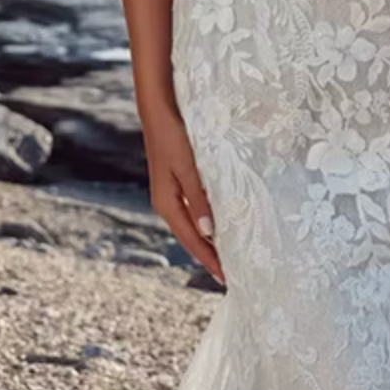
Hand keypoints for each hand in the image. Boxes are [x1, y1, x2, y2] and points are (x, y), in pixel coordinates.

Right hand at [141, 102, 225, 287]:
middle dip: (210, 257)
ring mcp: (170, 194)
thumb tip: (208, 232)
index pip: (193, 241)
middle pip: (191, 239)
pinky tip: (217, 227)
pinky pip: (192, 213)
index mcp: (167, 204)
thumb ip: (199, 199)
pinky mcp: (176, 184)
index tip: (227, 279)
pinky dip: (206, 225)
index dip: (210, 260)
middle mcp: (167, 204)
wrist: (158, 110)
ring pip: (192, 227)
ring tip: (227, 257)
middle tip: (232, 276)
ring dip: (208, 243)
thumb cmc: (173, 137)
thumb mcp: (188, 168)